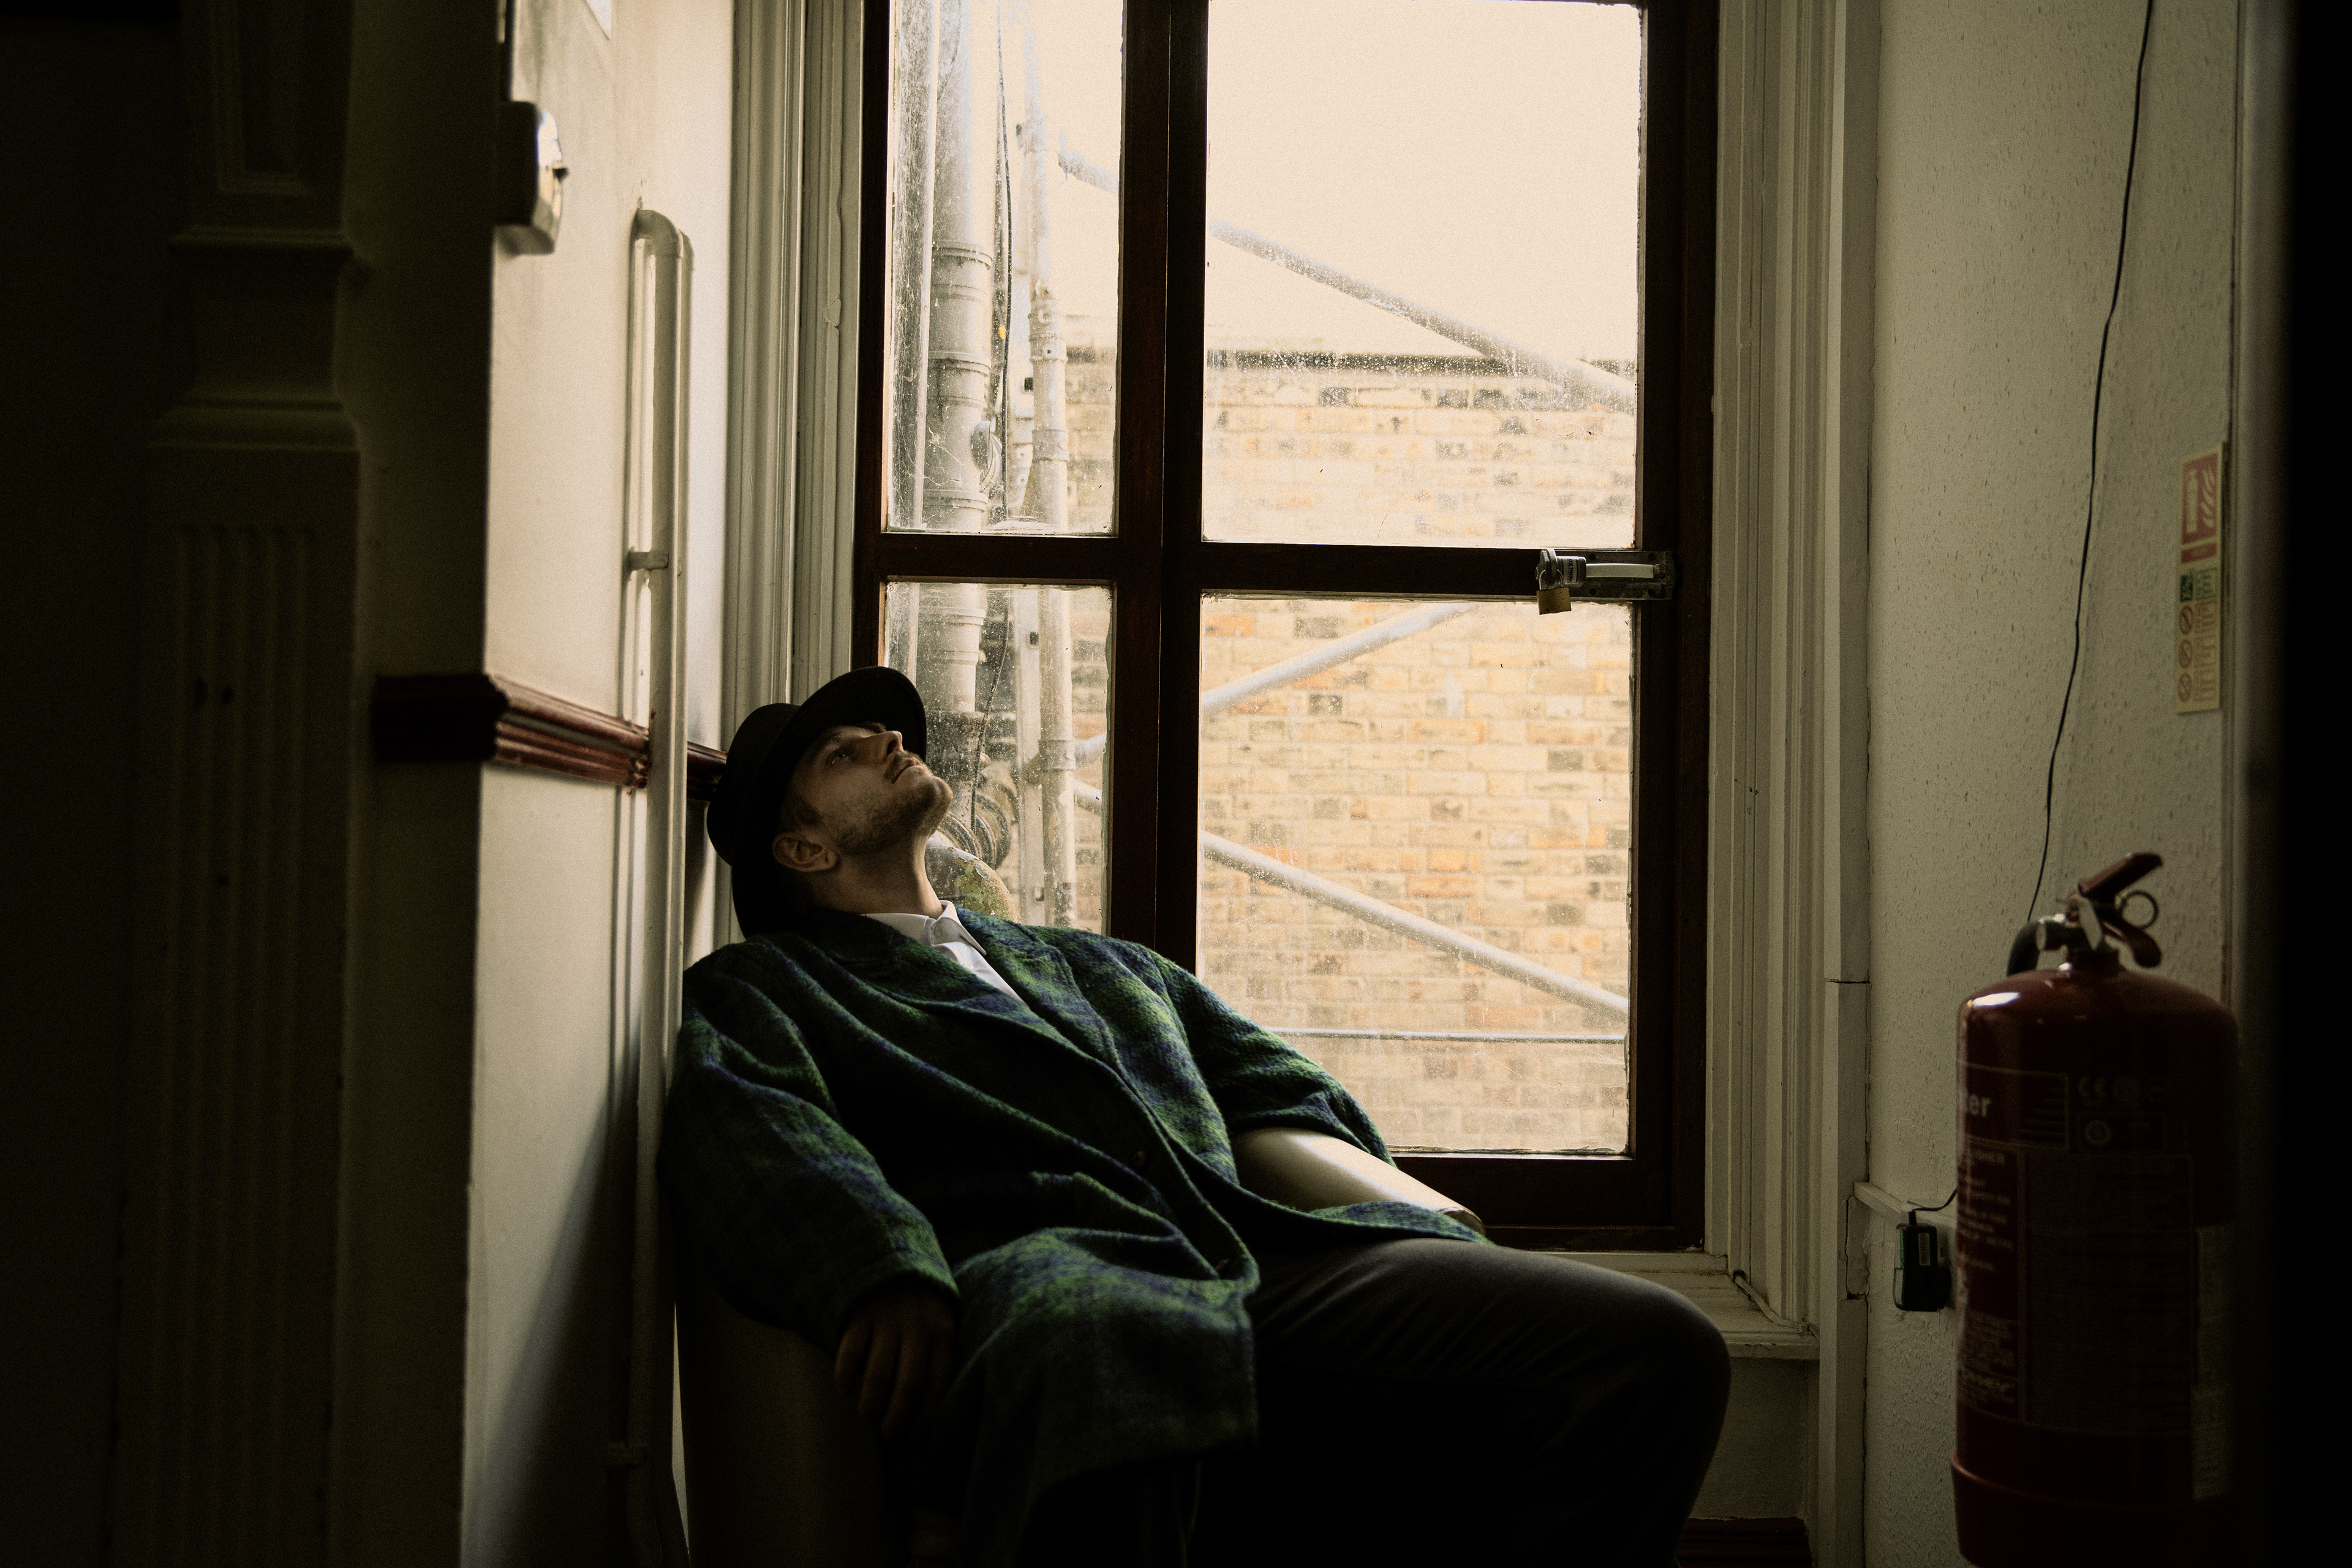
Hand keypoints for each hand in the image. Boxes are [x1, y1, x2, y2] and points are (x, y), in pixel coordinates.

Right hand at [833, 1279, 956, 1438]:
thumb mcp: (942, 1326)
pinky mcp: (861, 1314)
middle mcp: (916, 1328)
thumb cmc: (924, 1308)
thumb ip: (938, 1358)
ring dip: (871, 1402)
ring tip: (867, 1416)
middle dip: (897, 1416)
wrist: (898, 1263)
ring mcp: (888, 1320)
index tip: (913, 1436)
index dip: (925, 1416)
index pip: (936, 1384)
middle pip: (908, 1384)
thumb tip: (927, 1412)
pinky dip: (844, 1375)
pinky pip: (850, 1351)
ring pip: (879, 1373)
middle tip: (887, 1433)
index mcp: (942, 1334)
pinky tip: (844, 1389)